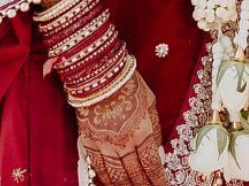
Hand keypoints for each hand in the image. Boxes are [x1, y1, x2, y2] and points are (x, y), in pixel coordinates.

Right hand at [77, 71, 168, 185]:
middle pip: (135, 175)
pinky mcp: (89, 142)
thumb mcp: (150, 103)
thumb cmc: (129, 83)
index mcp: (142, 132)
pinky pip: (98, 168)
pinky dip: (106, 180)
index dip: (158, 180)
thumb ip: (154, 129)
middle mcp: (123, 143)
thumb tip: (158, 151)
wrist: (100, 73)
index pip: (152, 165)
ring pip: (116, 177)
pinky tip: (113, 184)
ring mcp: (104, 145)